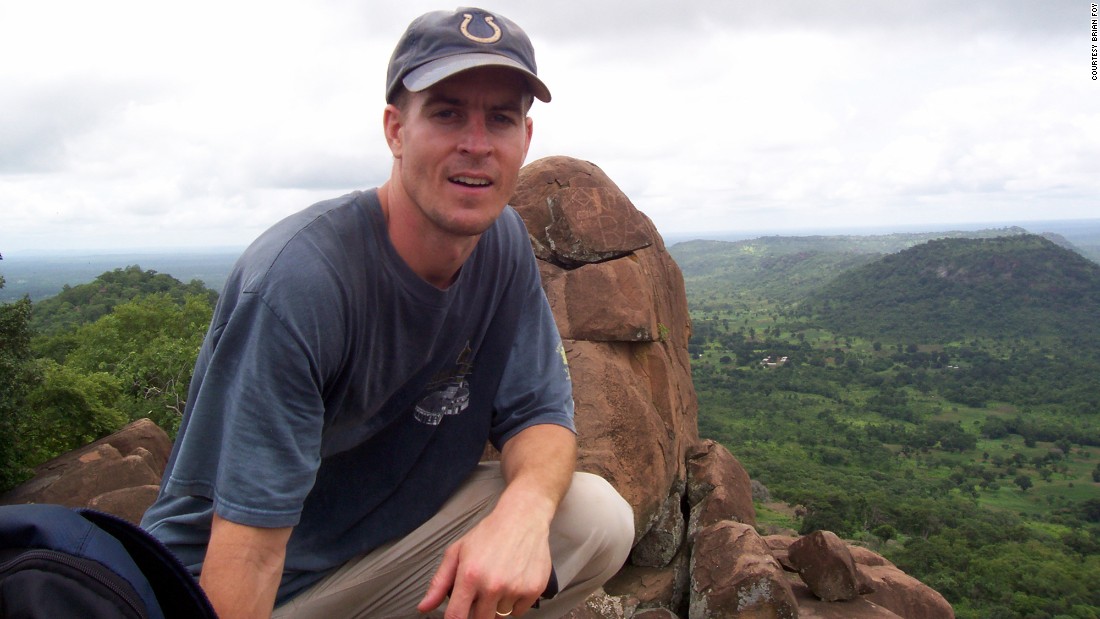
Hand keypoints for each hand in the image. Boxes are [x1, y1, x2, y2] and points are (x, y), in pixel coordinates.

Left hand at [416, 500, 551, 617]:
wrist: (523, 518)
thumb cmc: (490, 533)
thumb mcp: (457, 552)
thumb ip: (439, 582)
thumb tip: (424, 606)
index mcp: (470, 575)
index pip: (457, 617)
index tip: (457, 617)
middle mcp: (493, 584)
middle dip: (477, 611)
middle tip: (481, 591)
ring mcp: (514, 588)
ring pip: (500, 616)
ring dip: (497, 605)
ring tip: (499, 581)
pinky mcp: (533, 589)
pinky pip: (518, 612)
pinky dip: (514, 602)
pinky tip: (513, 582)